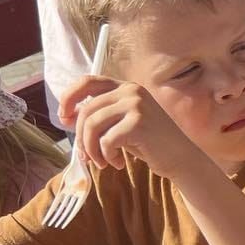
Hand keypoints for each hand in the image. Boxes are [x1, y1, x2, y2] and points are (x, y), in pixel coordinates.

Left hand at [58, 77, 204, 180]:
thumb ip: (101, 115)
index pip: (88, 81)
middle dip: (81, 138)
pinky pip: (106, 140)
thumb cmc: (150, 143)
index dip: (69, 97)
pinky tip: (118, 163)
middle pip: (87, 110)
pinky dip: (107, 156)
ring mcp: (137, 105)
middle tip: (87, 157)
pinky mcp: (139, 123)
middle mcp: (131, 90)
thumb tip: (67, 117)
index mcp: (126, 87)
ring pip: (92, 125)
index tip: (63, 117)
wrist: (181, 157)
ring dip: (92, 150)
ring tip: (102, 162)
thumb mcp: (123, 123)